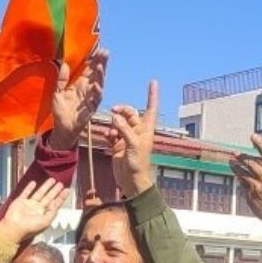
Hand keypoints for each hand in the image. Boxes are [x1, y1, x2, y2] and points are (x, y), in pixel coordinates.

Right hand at [0, 178, 68, 243]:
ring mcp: (28, 205)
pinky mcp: (20, 201)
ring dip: (45, 186)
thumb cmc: (29, 228)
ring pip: (39, 193)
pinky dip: (29, 188)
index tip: (67, 190)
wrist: (13, 228)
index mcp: (43, 215)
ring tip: (52, 180)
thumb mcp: (45, 222)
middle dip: (55, 190)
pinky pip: (26, 192)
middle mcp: (37, 209)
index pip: (54, 204)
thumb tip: (55, 202)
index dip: (61, 197)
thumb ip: (52, 211)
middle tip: (61, 183)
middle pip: (48, 197)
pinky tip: (33, 183)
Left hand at [49, 49, 108, 149]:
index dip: (93, 59)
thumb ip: (61, 79)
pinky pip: (95, 101)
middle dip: (101, 63)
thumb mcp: (57, 93)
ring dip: (100, 76)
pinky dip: (97, 94)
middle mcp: (87, 89)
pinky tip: (97, 87)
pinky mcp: (91, 109)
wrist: (62, 128)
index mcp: (80, 83)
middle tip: (105, 52)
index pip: (88, 69)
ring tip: (100, 66)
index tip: (97, 48)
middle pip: (97, 74)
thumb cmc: (61, 110)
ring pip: (99, 85)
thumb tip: (65, 64)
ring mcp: (90, 98)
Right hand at [106, 80, 158, 196]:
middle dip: (122, 110)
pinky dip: (109, 132)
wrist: (131, 180)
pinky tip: (107, 135)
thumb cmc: (139, 164)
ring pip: (119, 123)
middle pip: (130, 114)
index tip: (153, 82)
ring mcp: (127, 137)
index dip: (152, 95)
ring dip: (113, 124)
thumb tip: (115, 117)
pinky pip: (112, 133)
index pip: (151, 108)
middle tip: (113, 111)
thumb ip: (124, 129)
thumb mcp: (133, 145)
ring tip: (111, 131)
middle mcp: (137, 131)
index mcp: (146, 129)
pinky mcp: (117, 145)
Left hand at [232, 134, 261, 229]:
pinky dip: (239, 177)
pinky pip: (242, 183)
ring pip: (243, 172)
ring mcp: (258, 186)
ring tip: (231, 161)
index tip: (253, 136)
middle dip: (242, 156)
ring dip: (236, 166)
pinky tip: (236, 174)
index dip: (260, 144)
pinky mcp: (251, 194)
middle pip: (252, 162)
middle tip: (235, 152)